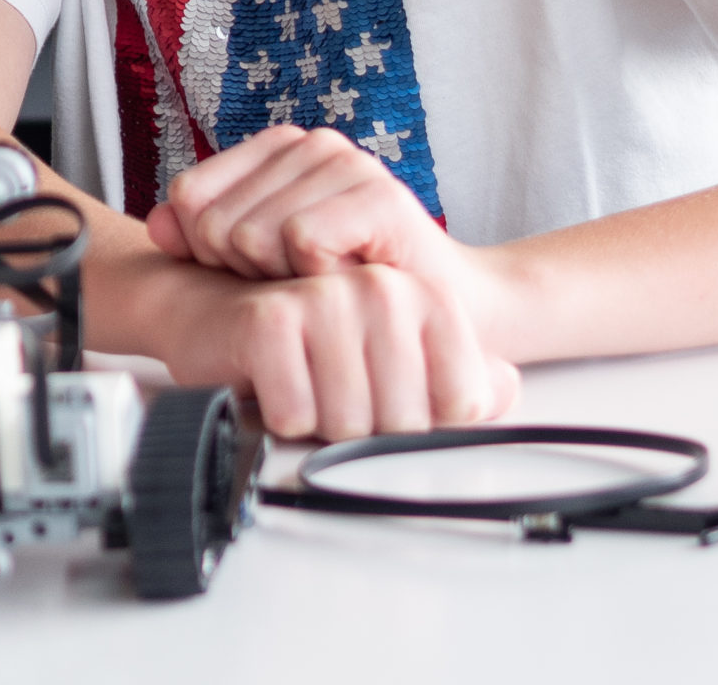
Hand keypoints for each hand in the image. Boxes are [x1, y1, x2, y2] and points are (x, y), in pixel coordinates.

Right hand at [101, 243, 520, 439]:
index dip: (418, 424)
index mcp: (423, 297)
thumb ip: (462, 379)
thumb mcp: (395, 360)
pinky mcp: (272, 321)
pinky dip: (278, 414)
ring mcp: (328, 300)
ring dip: (318, 421)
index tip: (381, 395)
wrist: (212, 310)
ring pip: (348, 425)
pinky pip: (296, 416)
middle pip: (403, 424)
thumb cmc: (306, 341)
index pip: (459, 407)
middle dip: (361, 427)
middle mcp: (382, 289)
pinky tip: (266, 377)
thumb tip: (506, 391)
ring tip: (299, 381)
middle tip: (329, 390)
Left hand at [149, 124, 470, 295]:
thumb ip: (203, 240)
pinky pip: (299, 242)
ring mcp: (348, 163)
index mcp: (279, 148)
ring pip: (251, 235)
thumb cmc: (346, 291)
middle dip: (247, 272)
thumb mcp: (261, 265)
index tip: (260, 269)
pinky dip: (317, 280)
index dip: (209, 252)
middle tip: (300, 280)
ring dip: (285, 281)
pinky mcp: (379, 195)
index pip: (189, 196)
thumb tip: (155, 226)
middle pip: (213, 222)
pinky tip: (348, 281)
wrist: (441, 321)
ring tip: (327, 280)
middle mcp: (312, 143)